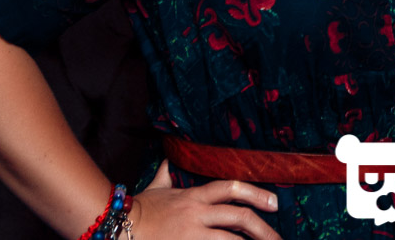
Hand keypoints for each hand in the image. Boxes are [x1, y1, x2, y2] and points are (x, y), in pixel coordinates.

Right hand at [128, 160, 281, 239]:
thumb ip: (165, 175)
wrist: (116, 228)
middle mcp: (197, 213)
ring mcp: (192, 234)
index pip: (232, 188)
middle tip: (278, 239)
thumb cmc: (138, 210)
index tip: (274, 203)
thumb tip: (166, 162)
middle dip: (264, 229)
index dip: (256, 194)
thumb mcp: (155, 189)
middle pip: (240, 217)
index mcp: (194, 195)